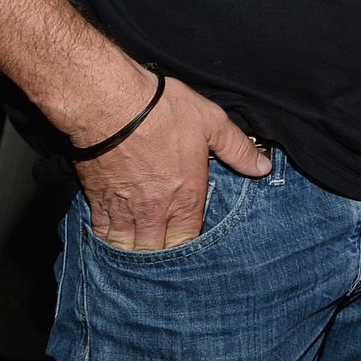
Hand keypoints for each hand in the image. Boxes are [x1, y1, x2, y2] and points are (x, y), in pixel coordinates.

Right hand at [69, 68, 270, 250]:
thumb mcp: (212, 123)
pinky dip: (106, 241)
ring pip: (129, 248)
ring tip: (137, 253)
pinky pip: (102, 234)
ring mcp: (125, 209)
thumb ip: (238, 149)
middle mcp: (156, 211)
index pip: (190, 240)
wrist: (112, 104)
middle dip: (161, 256)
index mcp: (187, 197)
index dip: (190, 246)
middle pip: (158, 252)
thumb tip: (263, 167)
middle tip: (162, 253)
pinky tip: (110, 240)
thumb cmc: (163, 110)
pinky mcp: (97, 200)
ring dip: (134, 253)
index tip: (189, 243)